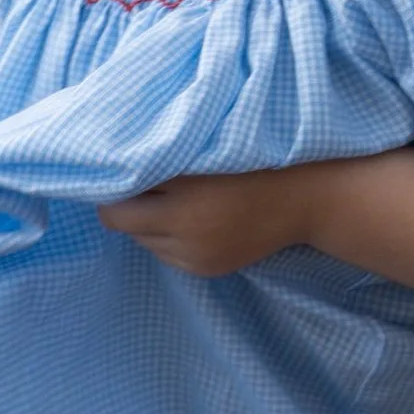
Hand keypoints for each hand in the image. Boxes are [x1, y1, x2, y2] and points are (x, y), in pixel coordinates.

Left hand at [98, 167, 324, 275]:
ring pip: (141, 238)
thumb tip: (106, 154)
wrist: (307, 199)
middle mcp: (186, 227)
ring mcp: (194, 253)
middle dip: (123, 201)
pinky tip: (193, 217)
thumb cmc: (254, 158)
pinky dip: (167, 236)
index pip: (117, 191)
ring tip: (176, 197)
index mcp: (186, 189)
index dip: (113, 177)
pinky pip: (164, 254)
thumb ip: (163, 149)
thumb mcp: (207, 144)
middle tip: (141, 180)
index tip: (117, 163)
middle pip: (120, 220)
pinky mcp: (203, 269)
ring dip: (147, 220)